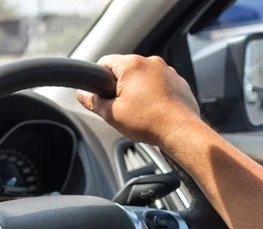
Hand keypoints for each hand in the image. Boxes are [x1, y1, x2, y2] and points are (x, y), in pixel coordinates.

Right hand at [77, 54, 201, 146]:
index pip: (105, 62)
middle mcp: (151, 62)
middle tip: (119, 107)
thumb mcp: (112, 114)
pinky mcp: (179, 81)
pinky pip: (159, 84)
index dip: (98, 78)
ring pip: (143, 77)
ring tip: (139, 111)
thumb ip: (94, 102)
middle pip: (125, 70)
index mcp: (132, 65)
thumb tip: (82, 95)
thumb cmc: (148, 122)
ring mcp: (168, 71)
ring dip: (138, 90)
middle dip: (120, 87)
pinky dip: (154, 94)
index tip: (100, 93)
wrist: (180, 131)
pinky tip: (153, 111)